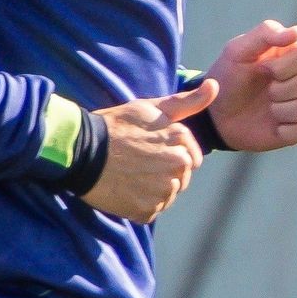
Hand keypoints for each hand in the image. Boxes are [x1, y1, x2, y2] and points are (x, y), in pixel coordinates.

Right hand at [81, 82, 212, 223]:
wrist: (82, 151)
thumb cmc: (116, 126)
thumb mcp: (152, 107)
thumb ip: (187, 101)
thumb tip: (215, 86)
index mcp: (182, 141)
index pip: (191, 159)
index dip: (170, 155)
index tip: (148, 150)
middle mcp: (177, 166)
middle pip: (181, 178)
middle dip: (164, 173)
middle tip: (137, 163)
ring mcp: (162, 190)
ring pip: (167, 196)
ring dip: (152, 190)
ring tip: (130, 176)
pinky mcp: (146, 210)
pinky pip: (151, 211)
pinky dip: (139, 205)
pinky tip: (125, 190)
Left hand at [204, 20, 296, 152]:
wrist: (216, 115)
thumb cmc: (228, 78)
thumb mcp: (238, 50)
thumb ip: (266, 34)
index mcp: (295, 55)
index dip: (284, 66)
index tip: (262, 69)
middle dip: (281, 89)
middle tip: (265, 91)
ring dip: (281, 110)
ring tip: (268, 108)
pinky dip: (286, 129)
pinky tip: (273, 125)